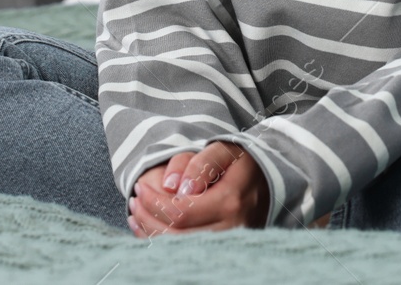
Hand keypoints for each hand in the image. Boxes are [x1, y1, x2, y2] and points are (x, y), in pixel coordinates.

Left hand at [128, 141, 268, 235]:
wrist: (267, 179)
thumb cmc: (240, 161)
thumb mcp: (223, 150)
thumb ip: (199, 164)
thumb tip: (174, 187)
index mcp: (230, 202)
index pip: (180, 212)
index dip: (154, 202)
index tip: (139, 187)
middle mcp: (231, 228)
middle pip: (176, 235)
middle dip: (148, 217)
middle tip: (133, 200)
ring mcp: (228, 242)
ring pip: (179, 247)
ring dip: (151, 232)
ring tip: (135, 212)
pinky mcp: (223, 248)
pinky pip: (186, 251)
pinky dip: (161, 242)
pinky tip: (147, 228)